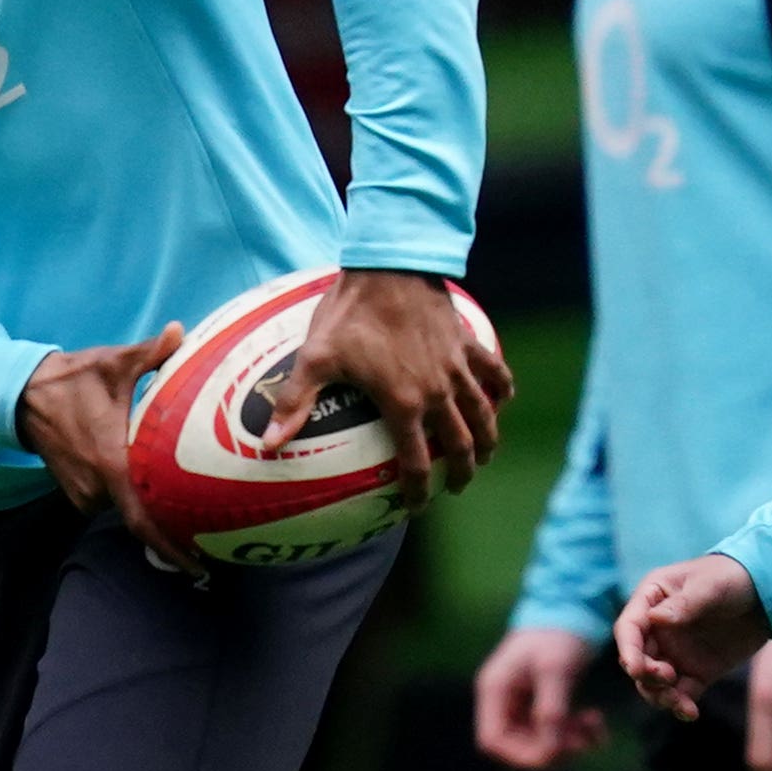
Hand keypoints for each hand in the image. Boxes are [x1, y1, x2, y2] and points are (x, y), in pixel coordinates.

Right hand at [15, 326, 200, 571]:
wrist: (22, 394)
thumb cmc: (73, 379)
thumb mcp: (114, 363)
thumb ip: (151, 352)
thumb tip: (179, 331)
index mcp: (112, 463)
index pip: (143, 519)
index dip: (171, 548)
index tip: (198, 568)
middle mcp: (98, 486)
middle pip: (142, 519)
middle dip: (172, 531)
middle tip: (211, 539)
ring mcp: (85, 493)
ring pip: (126, 508)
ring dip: (149, 508)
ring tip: (188, 513)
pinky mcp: (77, 492)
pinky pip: (111, 501)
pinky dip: (130, 497)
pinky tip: (151, 488)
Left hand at [261, 269, 511, 497]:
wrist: (390, 265)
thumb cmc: (350, 312)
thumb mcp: (316, 358)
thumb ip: (294, 404)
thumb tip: (267, 445)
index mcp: (404, 403)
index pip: (417, 463)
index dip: (419, 491)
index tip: (415, 506)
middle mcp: (438, 392)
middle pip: (461, 445)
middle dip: (461, 472)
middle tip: (456, 486)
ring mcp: (456, 368)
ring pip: (484, 413)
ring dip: (487, 439)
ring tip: (485, 454)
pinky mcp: (466, 343)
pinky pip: (494, 370)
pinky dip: (502, 387)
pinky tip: (504, 397)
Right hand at [472, 626, 607, 769]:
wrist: (571, 607)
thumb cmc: (558, 633)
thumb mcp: (555, 669)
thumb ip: (551, 708)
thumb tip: (550, 748)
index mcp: (495, 689)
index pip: (493, 739)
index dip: (520, 755)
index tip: (555, 752)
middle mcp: (503, 699)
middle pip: (517, 745)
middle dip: (552, 748)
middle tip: (583, 740)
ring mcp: (520, 702)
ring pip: (538, 740)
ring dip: (568, 742)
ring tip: (595, 727)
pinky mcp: (538, 702)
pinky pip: (552, 730)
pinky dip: (574, 733)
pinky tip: (595, 722)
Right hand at [616, 555, 771, 719]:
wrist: (766, 595)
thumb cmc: (733, 577)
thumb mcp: (711, 585)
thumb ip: (685, 603)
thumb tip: (654, 619)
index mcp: (652, 600)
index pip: (629, 628)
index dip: (628, 650)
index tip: (636, 669)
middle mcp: (657, 630)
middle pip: (636, 659)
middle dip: (645, 674)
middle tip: (668, 677)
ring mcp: (674, 653)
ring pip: (653, 682)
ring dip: (659, 695)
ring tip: (680, 702)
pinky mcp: (694, 672)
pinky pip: (680, 694)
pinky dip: (680, 706)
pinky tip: (690, 713)